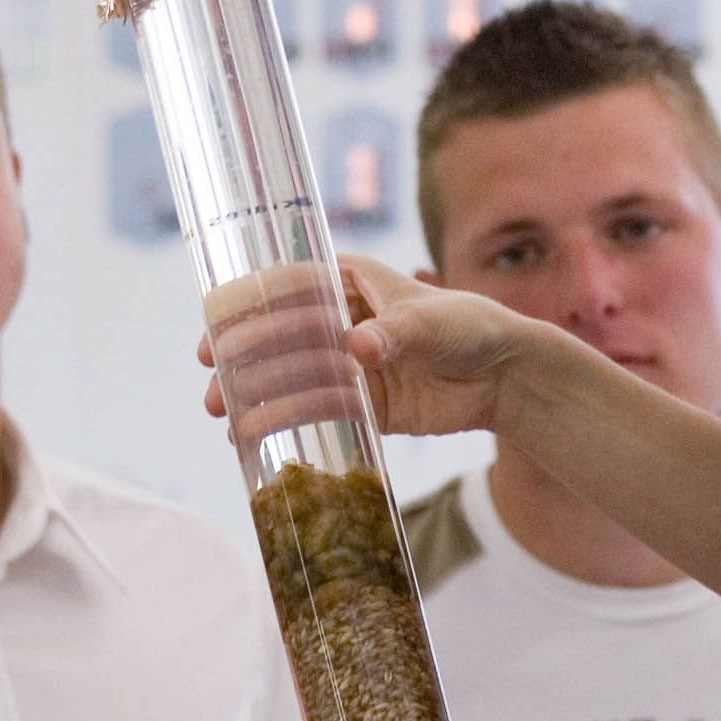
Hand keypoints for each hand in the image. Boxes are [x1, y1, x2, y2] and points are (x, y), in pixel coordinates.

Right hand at [198, 256, 549, 441]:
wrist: (507, 376)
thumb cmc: (472, 327)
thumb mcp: (434, 323)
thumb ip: (396, 333)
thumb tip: (358, 347)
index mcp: (351, 282)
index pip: (288, 289)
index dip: (247, 308)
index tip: (217, 330)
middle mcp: (341, 320)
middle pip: (279, 337)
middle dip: (242, 359)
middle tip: (213, 383)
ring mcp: (348, 364)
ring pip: (290, 377)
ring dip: (256, 394)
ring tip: (224, 415)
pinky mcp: (361, 403)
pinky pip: (316, 412)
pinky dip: (286, 423)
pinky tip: (253, 439)